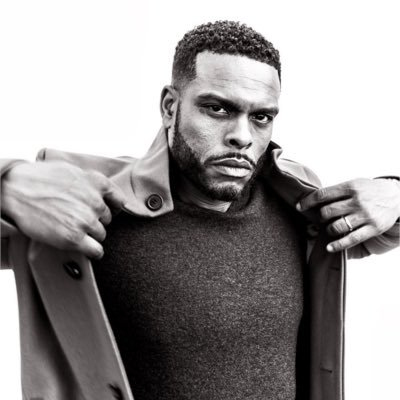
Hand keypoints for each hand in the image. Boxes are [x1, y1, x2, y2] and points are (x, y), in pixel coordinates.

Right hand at [1, 161, 126, 257]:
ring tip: (74, 230)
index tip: (102, 212)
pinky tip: (88, 249)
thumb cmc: (40, 178)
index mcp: (98, 182)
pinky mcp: (73, 237)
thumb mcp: (73, 171)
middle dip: (96, 221)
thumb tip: (103, 194)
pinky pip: (96, 250)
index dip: (112, 208)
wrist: (14, 188)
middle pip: (107, 220)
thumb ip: (92, 182)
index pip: (119, 201)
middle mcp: (95, 201)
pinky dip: (94, 252)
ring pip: (101, 234)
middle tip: (78, 219)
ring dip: (91, 235)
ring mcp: (85, 220)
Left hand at [297, 178, 399, 251]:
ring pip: (337, 226)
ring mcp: (365, 215)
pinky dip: (338, 245)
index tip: (299, 207)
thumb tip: (313, 201)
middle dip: (320, 217)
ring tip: (330, 228)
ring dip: (328, 229)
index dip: (308, 202)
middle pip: (327, 212)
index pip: (323, 195)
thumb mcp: (354, 184)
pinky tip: (329, 247)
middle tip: (321, 219)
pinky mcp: (373, 228)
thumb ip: (337, 192)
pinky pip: (351, 239)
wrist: (398, 196)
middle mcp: (357, 201)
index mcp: (350, 187)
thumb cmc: (370, 190)